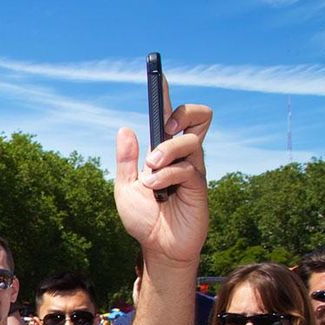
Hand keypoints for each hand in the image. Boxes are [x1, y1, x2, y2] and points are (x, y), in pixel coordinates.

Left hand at [115, 77, 211, 266]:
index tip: (158, 75)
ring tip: (150, 171)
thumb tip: (125, 128)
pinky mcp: (199, 185)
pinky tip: (156, 190)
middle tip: (162, 131)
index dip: (165, 94)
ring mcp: (193, 168)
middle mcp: (182, 155)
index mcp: (163, 152)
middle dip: (180, 113)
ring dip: (165, 151)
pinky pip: (187, 167)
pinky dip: (166, 174)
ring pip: (189, 138)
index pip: (168, 116)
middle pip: (198, 114)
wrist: (157, 249)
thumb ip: (125, 160)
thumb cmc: (144, 220)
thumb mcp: (125, 188)